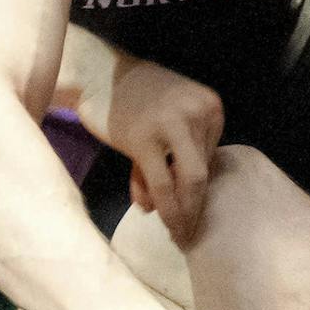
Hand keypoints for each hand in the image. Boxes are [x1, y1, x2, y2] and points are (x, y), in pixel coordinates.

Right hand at [67, 41, 224, 244]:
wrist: (99, 74)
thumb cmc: (133, 99)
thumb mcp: (164, 123)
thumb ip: (169, 159)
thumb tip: (156, 206)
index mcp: (210, 107)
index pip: (209, 158)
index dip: (197, 187)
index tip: (186, 208)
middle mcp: (198, 113)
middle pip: (203, 174)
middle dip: (196, 209)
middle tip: (189, 234)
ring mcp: (172, 125)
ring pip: (187, 183)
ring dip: (181, 215)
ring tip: (177, 234)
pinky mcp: (145, 139)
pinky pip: (161, 184)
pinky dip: (163, 207)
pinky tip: (158, 219)